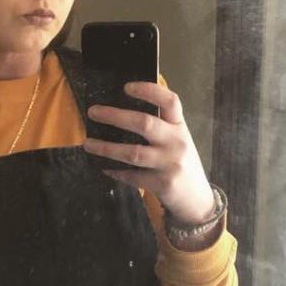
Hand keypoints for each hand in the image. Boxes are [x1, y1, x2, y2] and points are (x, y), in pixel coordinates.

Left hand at [82, 82, 216, 226]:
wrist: (196, 198)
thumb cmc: (181, 163)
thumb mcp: (177, 141)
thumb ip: (160, 128)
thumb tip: (121, 115)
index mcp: (180, 127)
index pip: (170, 101)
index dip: (149, 90)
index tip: (126, 87)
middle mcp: (177, 143)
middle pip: (145, 124)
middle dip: (115, 116)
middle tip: (93, 112)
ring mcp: (170, 164)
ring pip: (133, 153)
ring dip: (107, 148)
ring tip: (88, 144)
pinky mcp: (162, 184)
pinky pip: (132, 176)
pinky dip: (116, 171)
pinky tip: (104, 167)